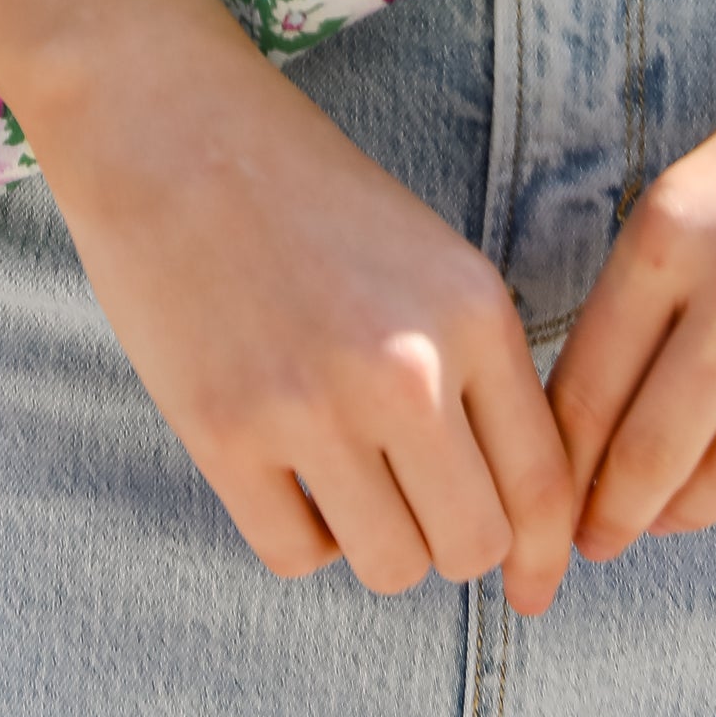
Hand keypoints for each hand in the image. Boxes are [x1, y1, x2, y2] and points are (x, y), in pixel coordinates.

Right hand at [30, 20, 578, 608]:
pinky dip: (298, 533)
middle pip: (472, 546)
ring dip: (374, 539)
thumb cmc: (304, 192)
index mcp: (471, 310)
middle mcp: (406, 367)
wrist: (171, 127)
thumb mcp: (428, 257)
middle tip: (414, 503)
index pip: (542, 485)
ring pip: (390, 567)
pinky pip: (295, 557)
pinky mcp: (225, 434)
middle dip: (451, 542)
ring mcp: (313, 406)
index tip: (531, 590)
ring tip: (342, 471)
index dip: (544, 557)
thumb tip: (513, 507)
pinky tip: (284, 469)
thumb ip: (476, 368)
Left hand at [547, 0, 715, 558]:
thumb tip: (610, 388)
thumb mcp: (706, 168)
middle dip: (612, 511)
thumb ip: (664, 272)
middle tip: (590, 544)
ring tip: (663, 523)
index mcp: (675, 226)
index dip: (562, 458)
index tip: (545, 496)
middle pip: (656, 445)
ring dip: (692, 509)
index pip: (592, 381)